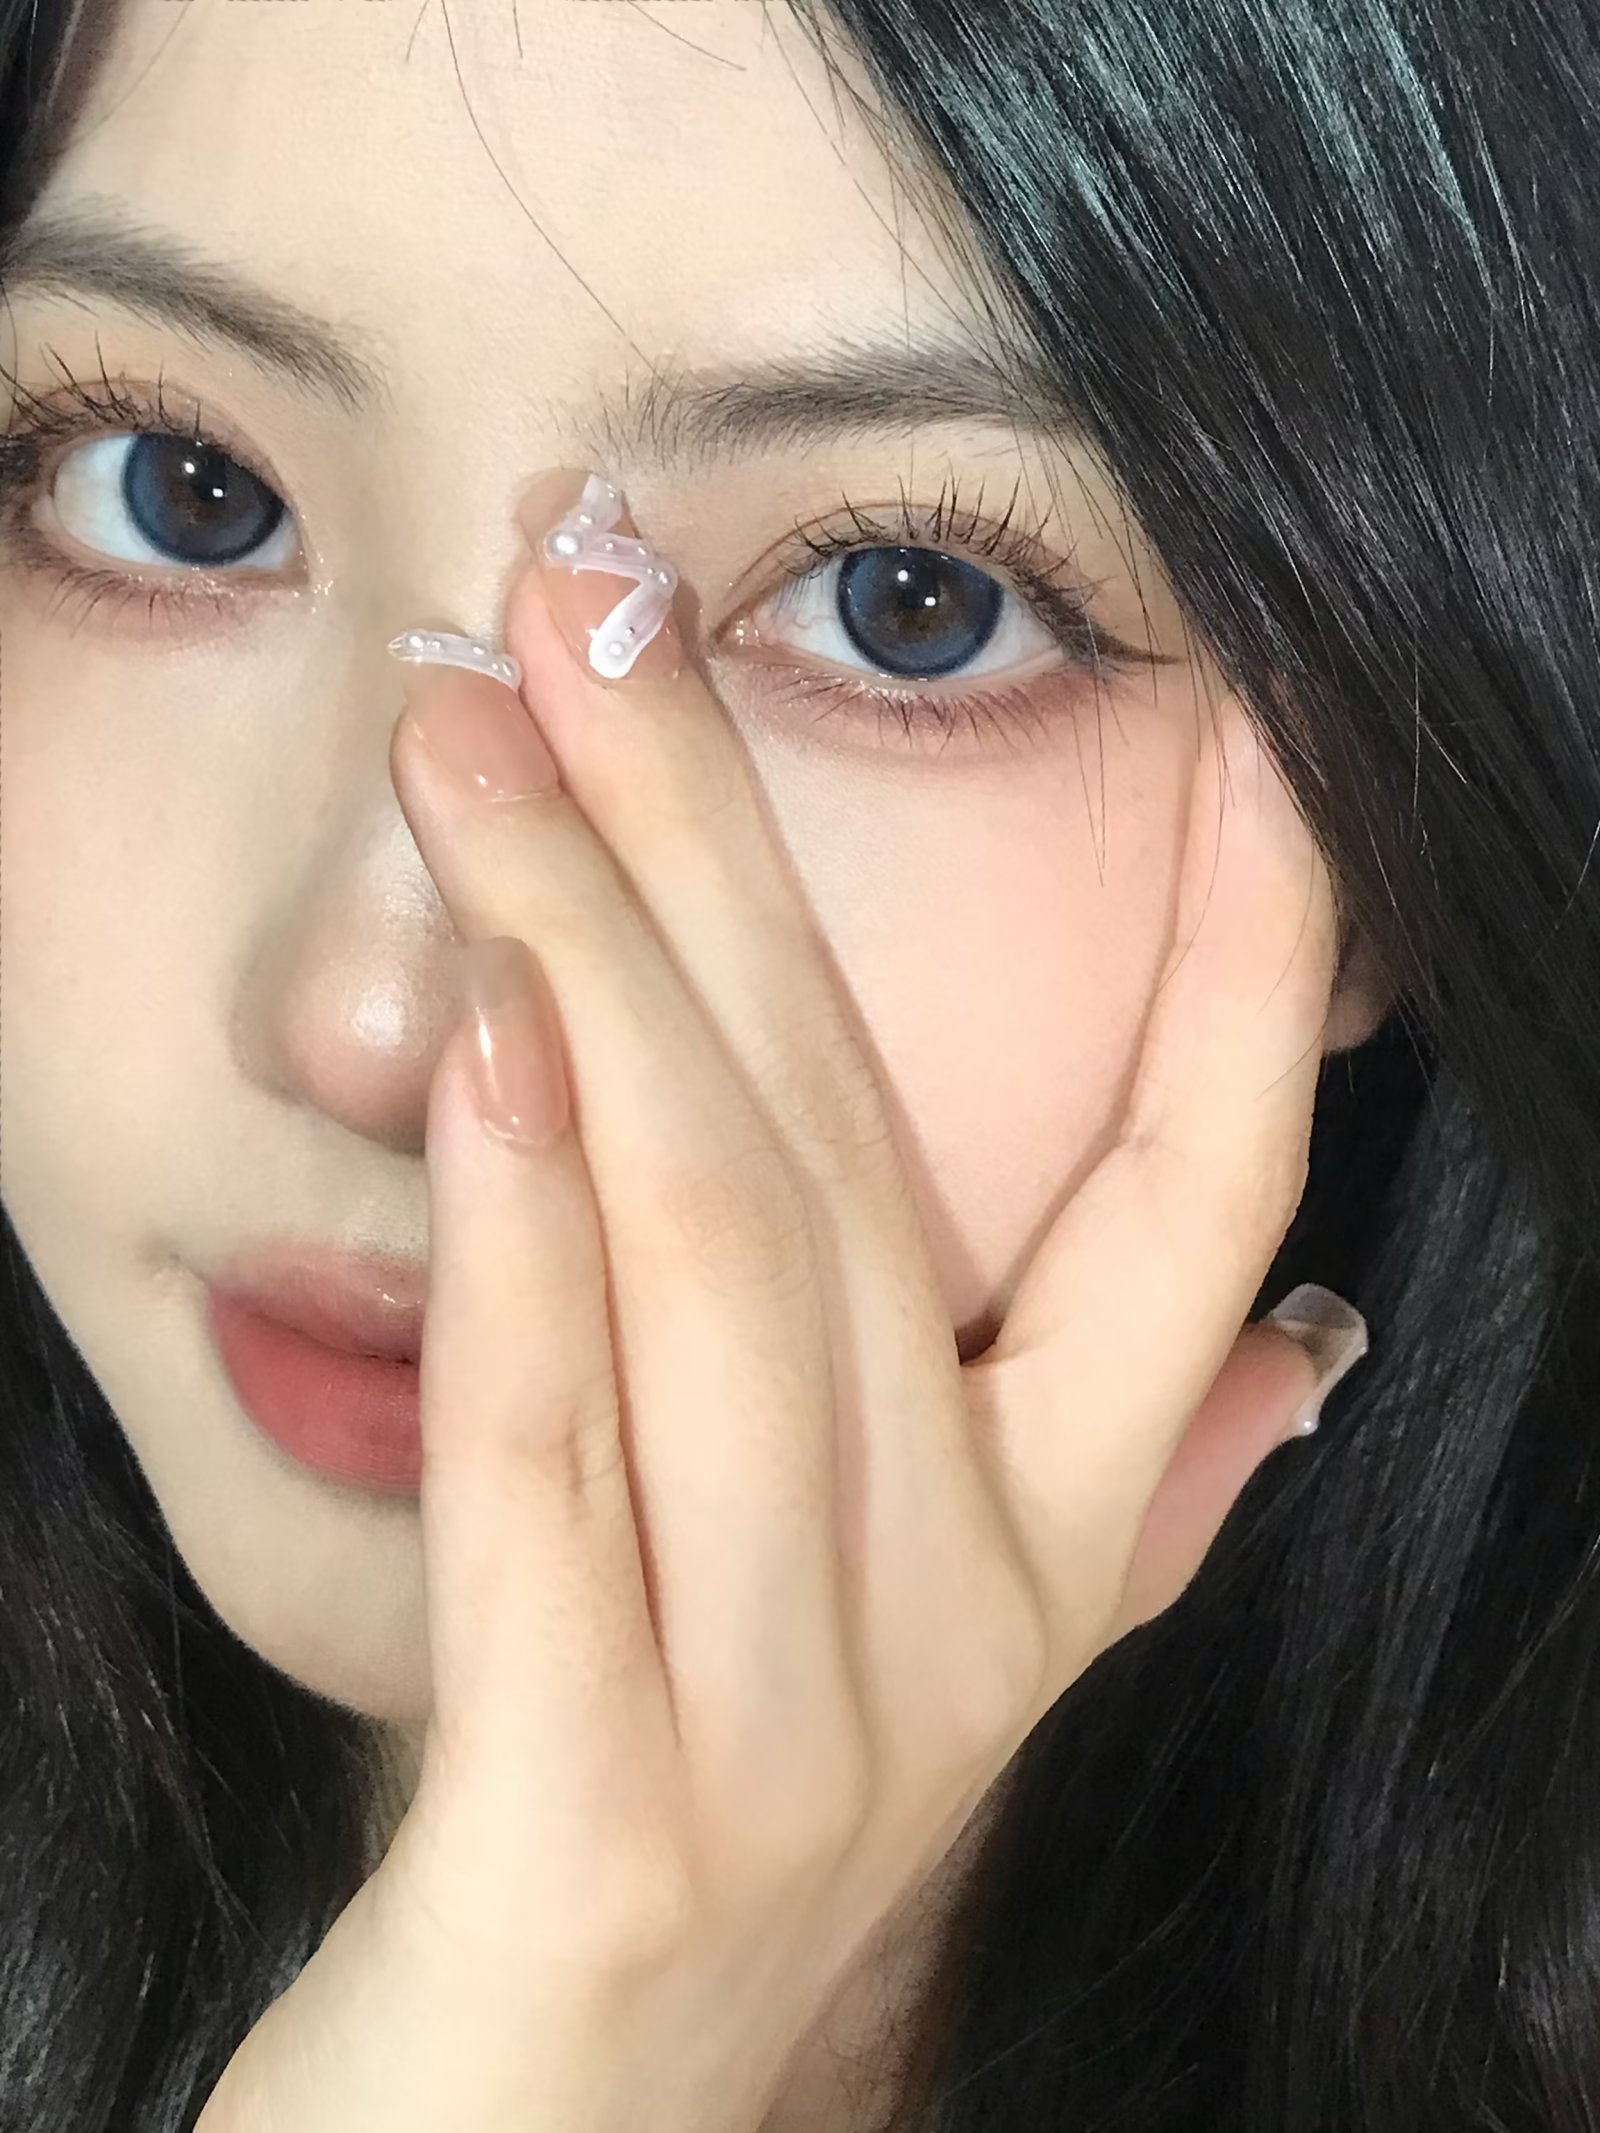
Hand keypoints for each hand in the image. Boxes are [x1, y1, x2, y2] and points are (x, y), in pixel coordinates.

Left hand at [196, 469, 1360, 2132]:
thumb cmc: (715, 1839)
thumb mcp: (933, 1658)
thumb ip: (1129, 1494)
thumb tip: (1297, 1326)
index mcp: (1045, 1559)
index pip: (1192, 1207)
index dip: (1250, 968)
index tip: (1243, 733)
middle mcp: (957, 1625)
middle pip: (864, 1168)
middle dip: (739, 855)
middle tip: (613, 590)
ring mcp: (794, 1738)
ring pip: (726, 1288)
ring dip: (609, 982)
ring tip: (504, 738)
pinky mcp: (594, 1839)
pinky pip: (563, 1493)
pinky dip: (521, 1257)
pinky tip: (475, 1047)